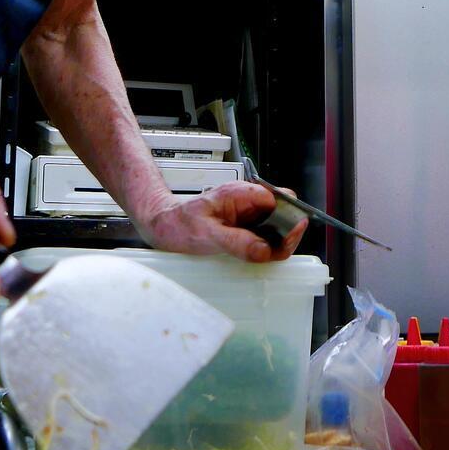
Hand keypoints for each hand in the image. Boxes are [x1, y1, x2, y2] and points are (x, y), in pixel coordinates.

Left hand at [136, 181, 307, 262]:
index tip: (288, 236)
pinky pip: (262, 237)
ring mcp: (245, 216)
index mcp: (240, 194)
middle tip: (277, 251)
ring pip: (275, 227)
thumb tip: (264, 250)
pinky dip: (265, 248)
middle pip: (282, 213)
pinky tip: (258, 256)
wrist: (161, 226)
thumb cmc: (177, 222)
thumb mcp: (206, 233)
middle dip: (286, 233)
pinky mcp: (242, 229)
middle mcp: (246, 202)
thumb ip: (237, 241)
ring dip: (276, 242)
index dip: (287, 219)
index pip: (278, 201)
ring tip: (267, 255)